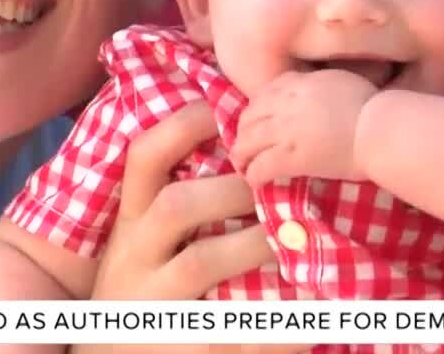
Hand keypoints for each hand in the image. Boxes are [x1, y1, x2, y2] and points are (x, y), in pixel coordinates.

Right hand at [79, 102, 309, 353]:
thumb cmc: (138, 291)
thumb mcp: (139, 245)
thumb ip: (172, 204)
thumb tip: (234, 142)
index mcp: (130, 224)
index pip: (143, 158)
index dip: (182, 127)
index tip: (224, 112)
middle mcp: (135, 257)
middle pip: (175, 205)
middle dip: (231, 189)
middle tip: (274, 186)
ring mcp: (154, 303)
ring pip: (202, 262)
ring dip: (255, 243)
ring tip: (294, 239)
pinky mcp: (180, 346)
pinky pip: (233, 331)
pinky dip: (276, 328)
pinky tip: (312, 321)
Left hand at [229, 69, 376, 186]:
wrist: (381, 129)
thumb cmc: (373, 108)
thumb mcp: (341, 82)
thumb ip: (318, 86)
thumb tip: (309, 93)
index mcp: (299, 83)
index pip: (263, 93)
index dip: (254, 110)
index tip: (256, 122)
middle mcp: (286, 103)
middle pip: (249, 116)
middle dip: (242, 133)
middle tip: (245, 147)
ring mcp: (286, 130)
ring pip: (247, 142)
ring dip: (241, 156)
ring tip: (244, 167)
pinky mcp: (291, 157)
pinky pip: (261, 166)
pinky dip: (253, 175)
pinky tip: (255, 183)